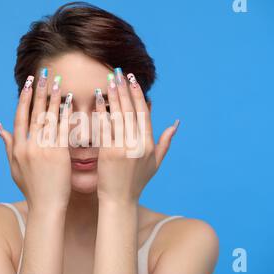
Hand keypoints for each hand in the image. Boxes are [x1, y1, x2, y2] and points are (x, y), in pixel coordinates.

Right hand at [0, 73, 72, 210]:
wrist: (47, 207)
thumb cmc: (32, 189)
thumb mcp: (14, 167)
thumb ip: (8, 145)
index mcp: (18, 148)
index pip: (20, 118)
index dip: (25, 99)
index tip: (29, 84)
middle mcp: (29, 146)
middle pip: (34, 113)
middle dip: (39, 91)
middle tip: (44, 74)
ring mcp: (44, 149)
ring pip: (49, 117)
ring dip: (53, 97)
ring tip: (58, 81)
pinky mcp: (59, 154)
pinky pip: (62, 129)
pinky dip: (65, 113)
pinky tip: (70, 101)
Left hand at [94, 71, 178, 203]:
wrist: (120, 200)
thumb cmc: (136, 182)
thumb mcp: (155, 162)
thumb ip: (166, 141)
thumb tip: (176, 122)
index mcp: (149, 144)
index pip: (144, 113)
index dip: (138, 95)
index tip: (133, 80)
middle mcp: (139, 144)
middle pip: (132, 110)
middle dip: (125, 89)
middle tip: (119, 72)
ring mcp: (124, 148)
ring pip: (119, 115)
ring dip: (114, 95)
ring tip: (109, 79)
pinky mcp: (109, 153)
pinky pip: (105, 127)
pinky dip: (102, 112)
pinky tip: (97, 99)